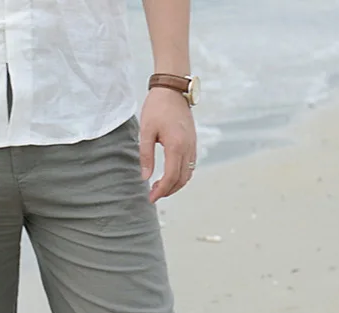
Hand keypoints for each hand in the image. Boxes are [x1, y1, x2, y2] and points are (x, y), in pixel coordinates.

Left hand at [139, 88, 196, 202]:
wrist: (173, 88)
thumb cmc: (157, 107)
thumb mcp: (146, 131)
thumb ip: (145, 155)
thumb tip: (145, 177)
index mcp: (176, 145)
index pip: (171, 177)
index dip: (161, 191)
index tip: (151, 198)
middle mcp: (188, 148)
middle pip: (182, 179)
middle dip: (168, 191)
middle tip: (153, 195)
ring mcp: (193, 145)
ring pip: (188, 174)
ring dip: (175, 185)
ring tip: (160, 187)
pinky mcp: (193, 142)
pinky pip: (190, 166)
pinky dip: (181, 176)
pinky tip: (169, 176)